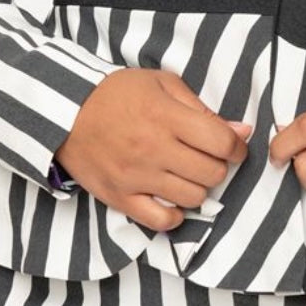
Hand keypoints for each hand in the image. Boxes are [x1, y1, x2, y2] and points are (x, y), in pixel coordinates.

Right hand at [53, 68, 250, 230]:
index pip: (222, 142)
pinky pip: (161, 220)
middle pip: (212, 173)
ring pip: (193, 198)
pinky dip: (174, 214)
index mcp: (166, 117)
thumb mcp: (162, 84)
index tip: (231, 146)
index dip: (236, 146)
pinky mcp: (120, 197)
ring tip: (185, 174)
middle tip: (204, 157)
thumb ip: (202, 108)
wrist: (64, 112)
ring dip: (197, 187)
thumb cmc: (117, 94)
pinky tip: (171, 198)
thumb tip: (242, 131)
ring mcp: (136, 177)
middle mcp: (153, 149)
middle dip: (217, 165)